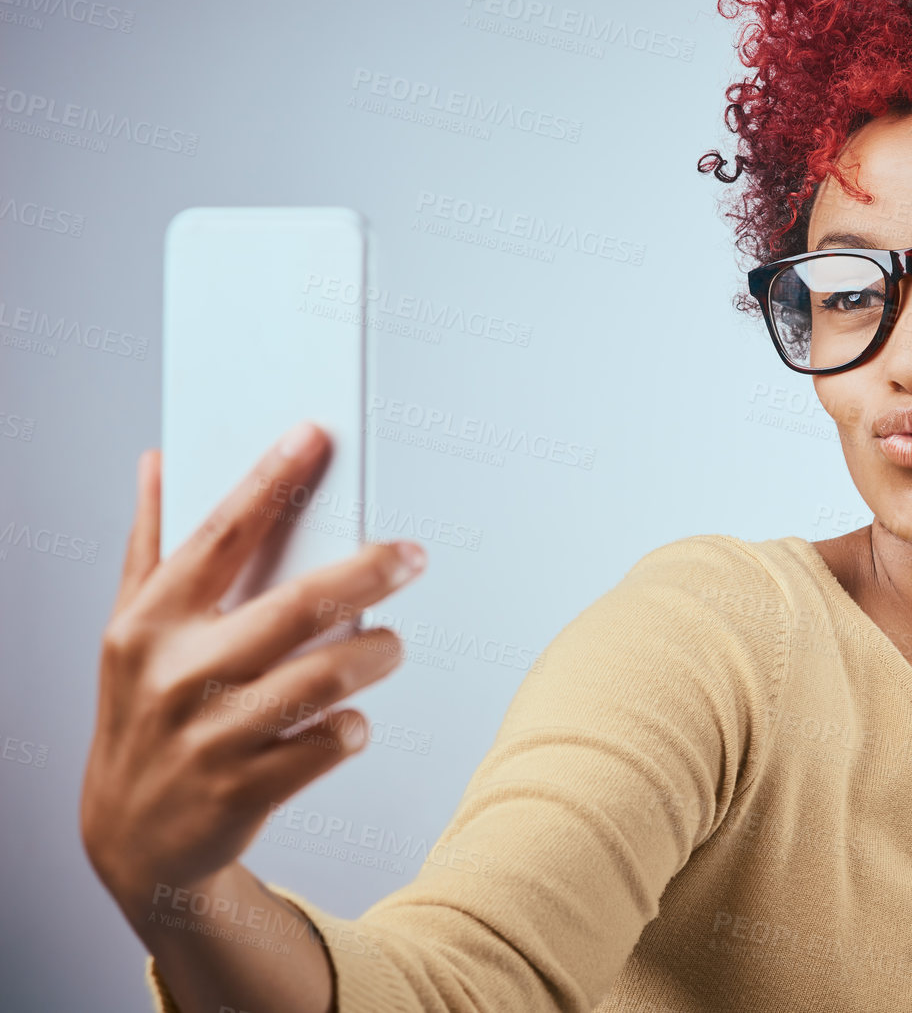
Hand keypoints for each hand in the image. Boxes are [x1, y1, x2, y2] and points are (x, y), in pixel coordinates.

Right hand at [80, 422, 426, 926]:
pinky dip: (352, 727)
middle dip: (366, 571)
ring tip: (388, 644)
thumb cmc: (144, 713)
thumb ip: (149, 545)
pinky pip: (327, 744)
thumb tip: (158, 461)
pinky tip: (349, 719)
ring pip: (324, 678)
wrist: (132, 839)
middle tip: (413, 554)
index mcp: (149, 624)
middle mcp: (176, 676)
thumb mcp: (132, 632)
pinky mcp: (242, 791)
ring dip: (374, 654)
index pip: (219, 536)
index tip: (314, 437)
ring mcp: (209, 737)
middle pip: (296, 605)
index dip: (269, 482)